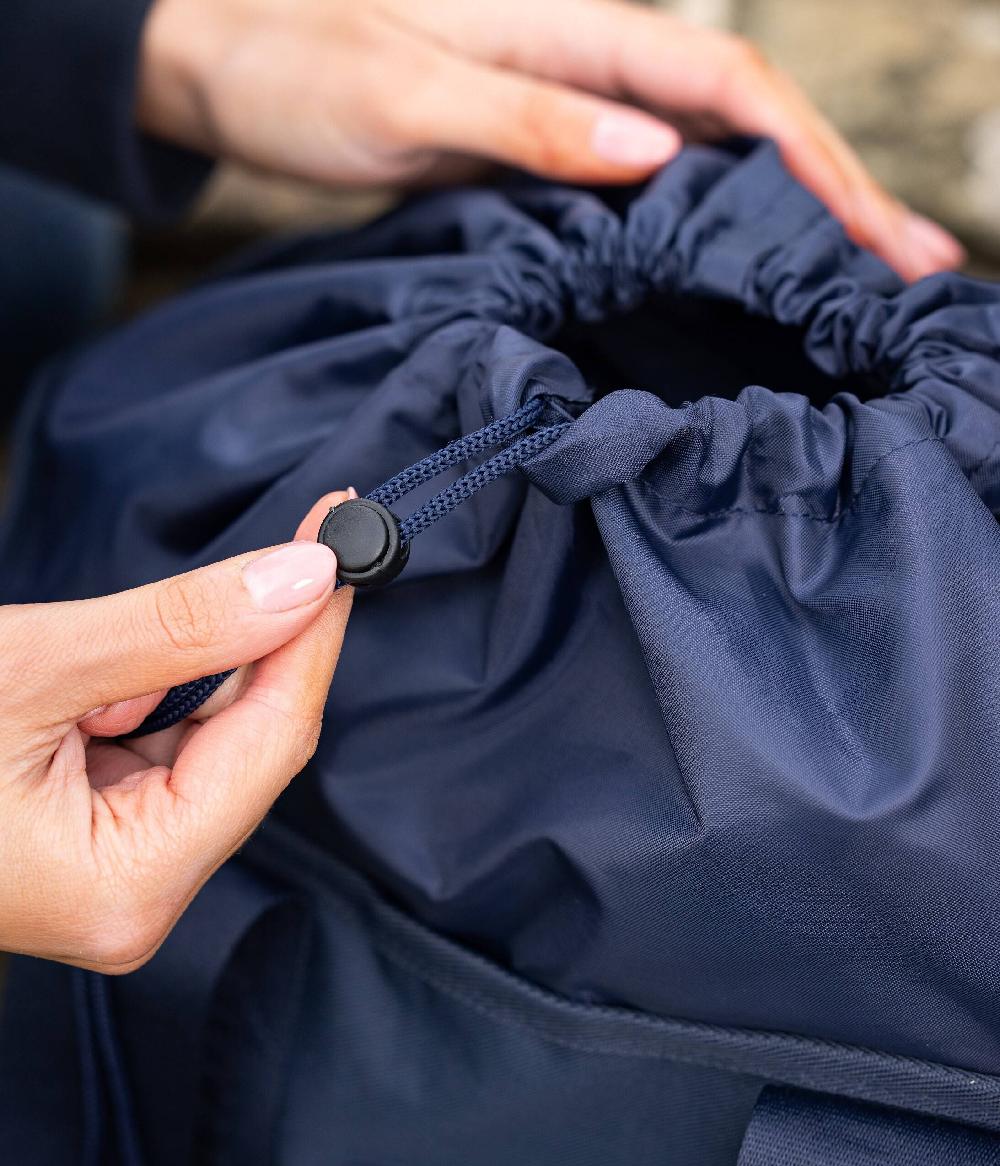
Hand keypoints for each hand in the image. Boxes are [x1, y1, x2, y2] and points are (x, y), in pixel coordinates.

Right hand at [0, 493, 351, 971]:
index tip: (343, 545)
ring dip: (207, 662)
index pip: (273, 742)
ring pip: (211, 744)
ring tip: (178, 607)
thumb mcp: (33, 668)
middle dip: (275, 640)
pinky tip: (124, 666)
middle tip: (312, 542)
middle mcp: (136, 895)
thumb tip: (302, 581)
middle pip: (253, 746)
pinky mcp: (94, 838)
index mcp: (129, 885)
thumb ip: (179, 627)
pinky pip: (163, 751)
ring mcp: (116, 870)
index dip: (315, 636)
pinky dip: (160, 691)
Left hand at [137, 0, 962, 281]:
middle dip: (838, 199)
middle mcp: (596, 66)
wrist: (234, 60)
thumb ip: (530, 120)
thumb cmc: (303, 62)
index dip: (817, 167)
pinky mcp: (552, 155)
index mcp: (580, 32)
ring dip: (792, 219)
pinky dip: (716, 233)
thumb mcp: (408, 92)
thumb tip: (653, 152)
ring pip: (715, 162)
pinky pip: (659, 192)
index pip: (734, 95)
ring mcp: (578, 111)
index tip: (878, 243)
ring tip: (860, 289)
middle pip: (751, 128)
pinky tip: (744, 279)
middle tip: (916, 277)